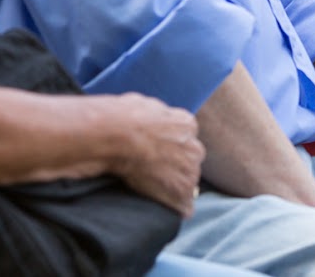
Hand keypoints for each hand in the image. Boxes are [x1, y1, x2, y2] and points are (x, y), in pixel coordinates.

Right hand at [106, 93, 204, 217]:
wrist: (119, 137)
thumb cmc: (124, 118)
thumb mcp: (146, 105)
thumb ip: (158, 116)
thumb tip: (152, 117)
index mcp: (187, 124)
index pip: (186, 137)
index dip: (171, 145)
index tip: (157, 150)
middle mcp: (194, 148)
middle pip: (191, 159)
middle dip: (177, 164)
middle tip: (154, 170)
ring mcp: (190, 172)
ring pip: (189, 182)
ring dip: (176, 186)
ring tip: (155, 190)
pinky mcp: (181, 192)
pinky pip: (185, 207)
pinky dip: (175, 209)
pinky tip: (165, 209)